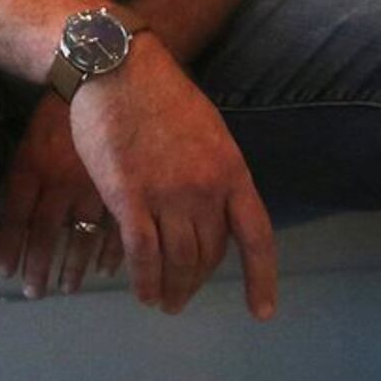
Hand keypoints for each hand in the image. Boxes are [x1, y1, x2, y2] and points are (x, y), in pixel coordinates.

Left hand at [0, 95, 123, 298]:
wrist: (108, 73)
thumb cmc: (62, 107)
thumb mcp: (32, 140)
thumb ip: (23, 179)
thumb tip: (18, 220)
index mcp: (33, 167)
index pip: (17, 218)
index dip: (11, 249)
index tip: (8, 274)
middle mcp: (61, 181)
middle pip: (46, 236)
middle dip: (40, 269)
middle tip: (37, 293)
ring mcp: (96, 185)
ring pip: (82, 238)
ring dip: (73, 267)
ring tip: (68, 288)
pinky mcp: (126, 185)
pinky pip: (117, 229)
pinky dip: (109, 252)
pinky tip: (104, 268)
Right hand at [63, 42, 278, 318]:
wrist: (118, 67)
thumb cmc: (159, 93)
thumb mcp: (208, 130)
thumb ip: (213, 171)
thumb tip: (214, 205)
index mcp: (231, 171)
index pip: (255, 237)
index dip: (261, 278)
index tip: (262, 312)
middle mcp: (206, 189)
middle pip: (209, 254)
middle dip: (196, 282)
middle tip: (183, 297)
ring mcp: (168, 195)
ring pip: (177, 261)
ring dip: (172, 289)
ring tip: (164, 302)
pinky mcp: (129, 198)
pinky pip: (142, 254)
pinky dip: (144, 280)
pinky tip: (142, 293)